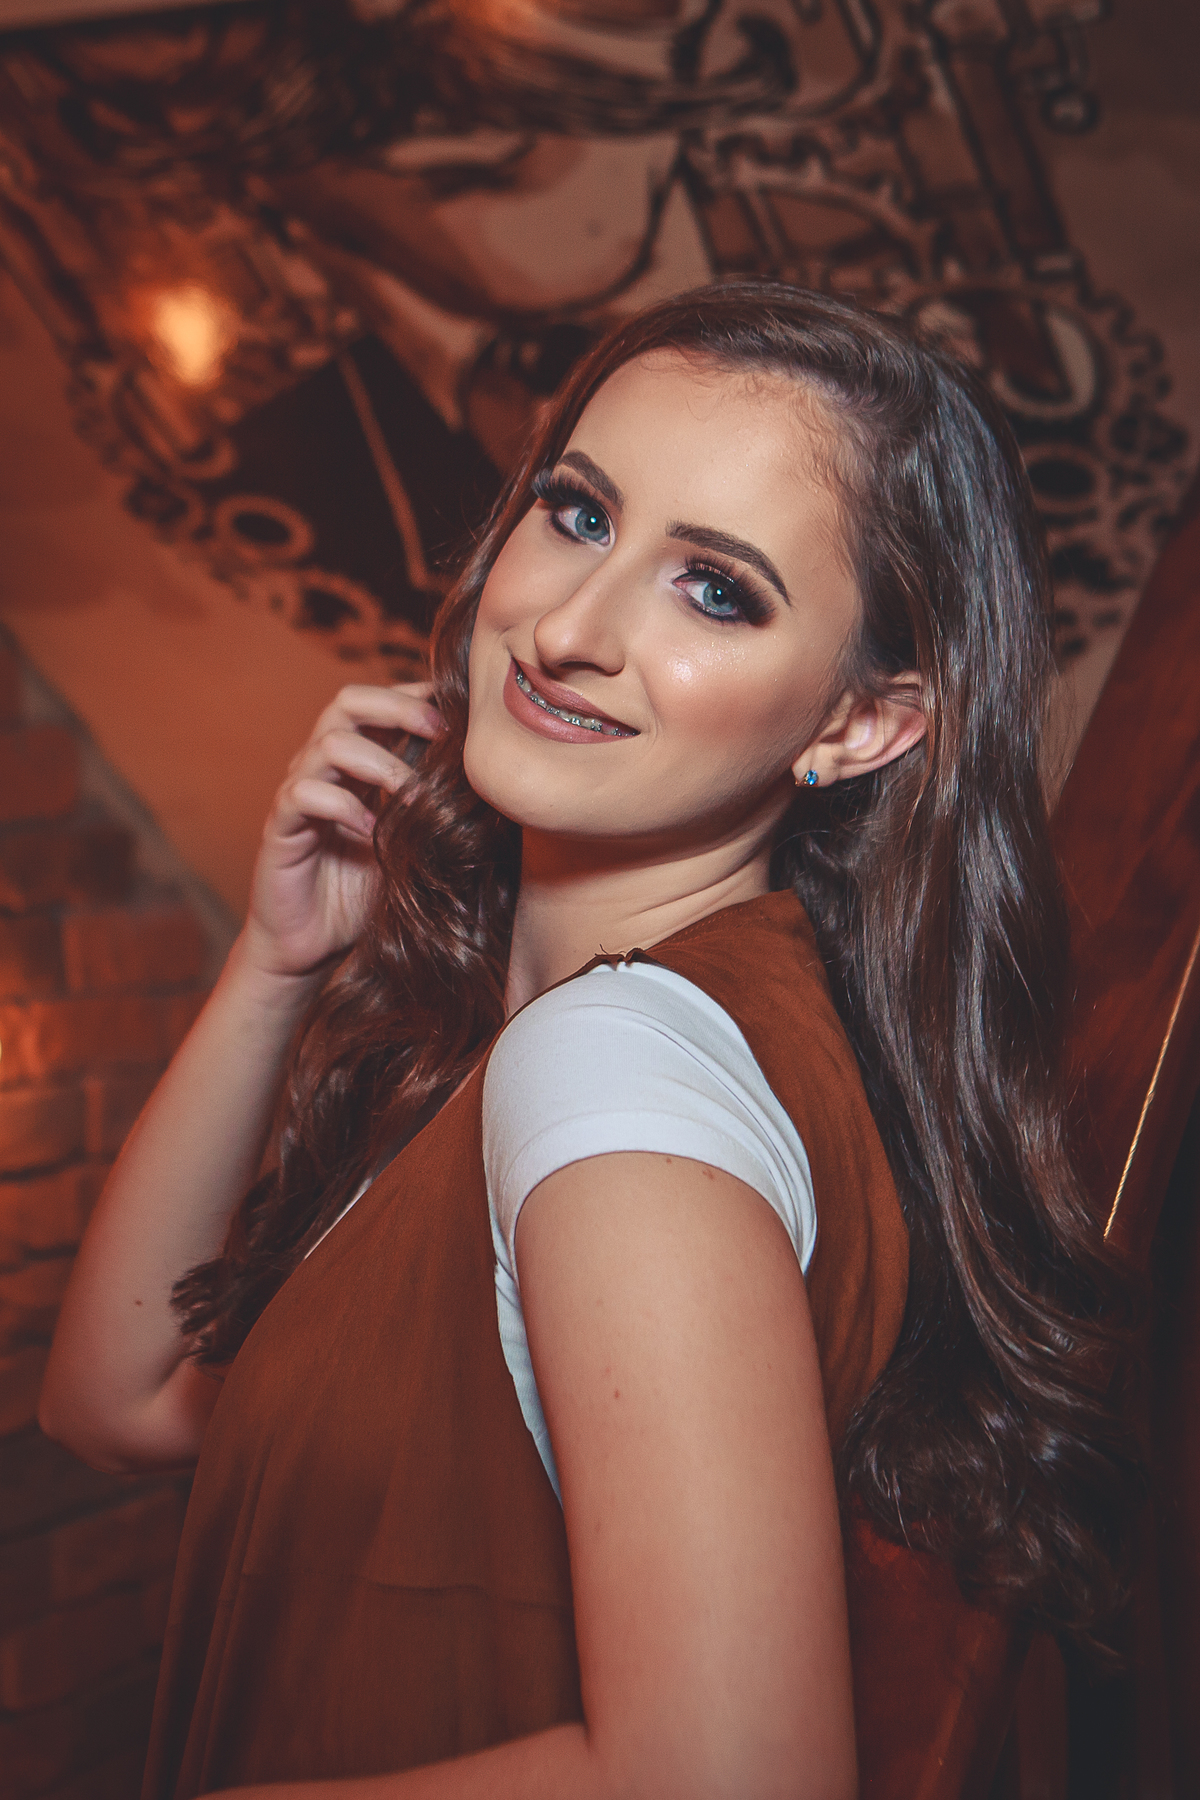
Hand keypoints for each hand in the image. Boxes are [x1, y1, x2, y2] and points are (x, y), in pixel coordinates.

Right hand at [242, 682, 440, 981]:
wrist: (315, 950)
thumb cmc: (370, 895)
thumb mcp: (419, 844)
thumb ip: (442, 807)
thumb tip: (497, 778)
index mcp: (360, 763)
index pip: (381, 702)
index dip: (419, 698)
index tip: (464, 717)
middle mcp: (325, 768)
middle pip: (349, 701)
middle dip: (400, 709)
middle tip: (443, 735)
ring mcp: (300, 793)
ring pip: (330, 743)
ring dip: (382, 764)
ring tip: (414, 798)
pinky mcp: (281, 829)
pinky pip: (304, 794)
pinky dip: (344, 807)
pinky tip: (372, 834)